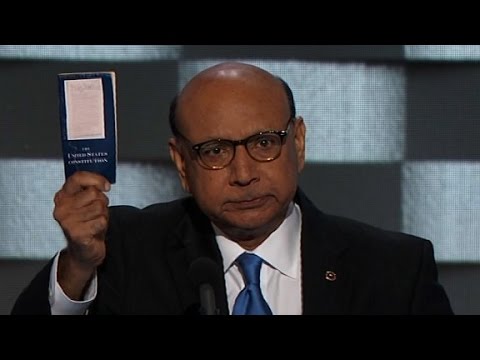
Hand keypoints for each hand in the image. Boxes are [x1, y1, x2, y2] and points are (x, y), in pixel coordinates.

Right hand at [53, 171, 110, 298]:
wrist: (84, 250)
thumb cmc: (87, 223)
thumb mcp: (87, 202)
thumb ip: (91, 189)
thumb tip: (104, 184)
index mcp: (62, 196)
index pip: (77, 178)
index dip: (95, 179)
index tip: (106, 186)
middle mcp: (61, 208)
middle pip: (94, 193)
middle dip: (102, 201)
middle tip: (96, 213)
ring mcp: (67, 221)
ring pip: (99, 207)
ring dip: (103, 214)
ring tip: (95, 221)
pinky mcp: (76, 234)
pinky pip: (101, 221)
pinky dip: (103, 225)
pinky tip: (95, 230)